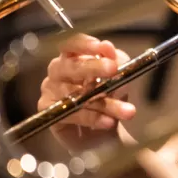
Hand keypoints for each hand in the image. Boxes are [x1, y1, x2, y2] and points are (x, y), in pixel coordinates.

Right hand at [37, 33, 135, 151]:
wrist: (104, 133)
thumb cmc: (108, 97)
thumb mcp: (120, 76)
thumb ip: (118, 61)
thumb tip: (111, 51)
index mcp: (73, 57)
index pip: (72, 44)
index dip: (86, 44)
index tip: (105, 47)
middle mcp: (58, 71)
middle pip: (71, 66)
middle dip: (94, 67)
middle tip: (113, 69)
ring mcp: (51, 91)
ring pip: (77, 94)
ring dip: (105, 102)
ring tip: (127, 111)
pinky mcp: (50, 113)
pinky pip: (71, 113)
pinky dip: (92, 118)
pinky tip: (108, 122)